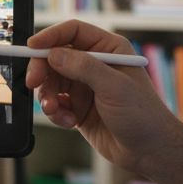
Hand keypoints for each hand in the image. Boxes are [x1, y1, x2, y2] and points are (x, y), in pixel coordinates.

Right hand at [25, 20, 182, 183]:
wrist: (150, 151)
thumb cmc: (143, 115)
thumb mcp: (114, 87)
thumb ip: (84, 68)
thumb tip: (54, 55)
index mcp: (108, 50)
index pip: (73, 32)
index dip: (50, 36)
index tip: (32, 48)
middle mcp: (95, 65)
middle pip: (55, 56)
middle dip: (42, 70)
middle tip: (33, 83)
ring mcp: (85, 87)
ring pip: (52, 82)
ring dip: (49, 96)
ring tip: (56, 110)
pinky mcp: (78, 107)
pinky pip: (56, 103)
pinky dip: (56, 112)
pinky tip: (69, 122)